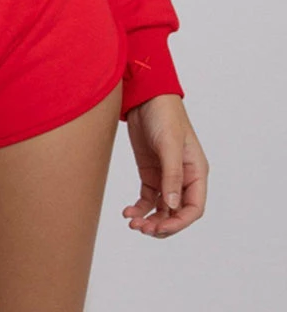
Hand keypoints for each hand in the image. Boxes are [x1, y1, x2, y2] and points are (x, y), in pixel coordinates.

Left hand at [123, 93, 208, 237]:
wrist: (144, 96)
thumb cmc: (165, 115)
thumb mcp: (169, 144)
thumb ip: (172, 175)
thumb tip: (172, 206)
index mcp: (196, 172)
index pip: (194, 207)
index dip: (179, 222)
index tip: (160, 227)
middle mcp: (183, 178)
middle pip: (177, 212)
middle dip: (161, 224)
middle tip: (142, 229)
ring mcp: (166, 176)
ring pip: (161, 209)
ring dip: (149, 219)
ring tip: (133, 223)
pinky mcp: (149, 172)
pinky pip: (147, 198)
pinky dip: (139, 208)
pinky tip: (128, 212)